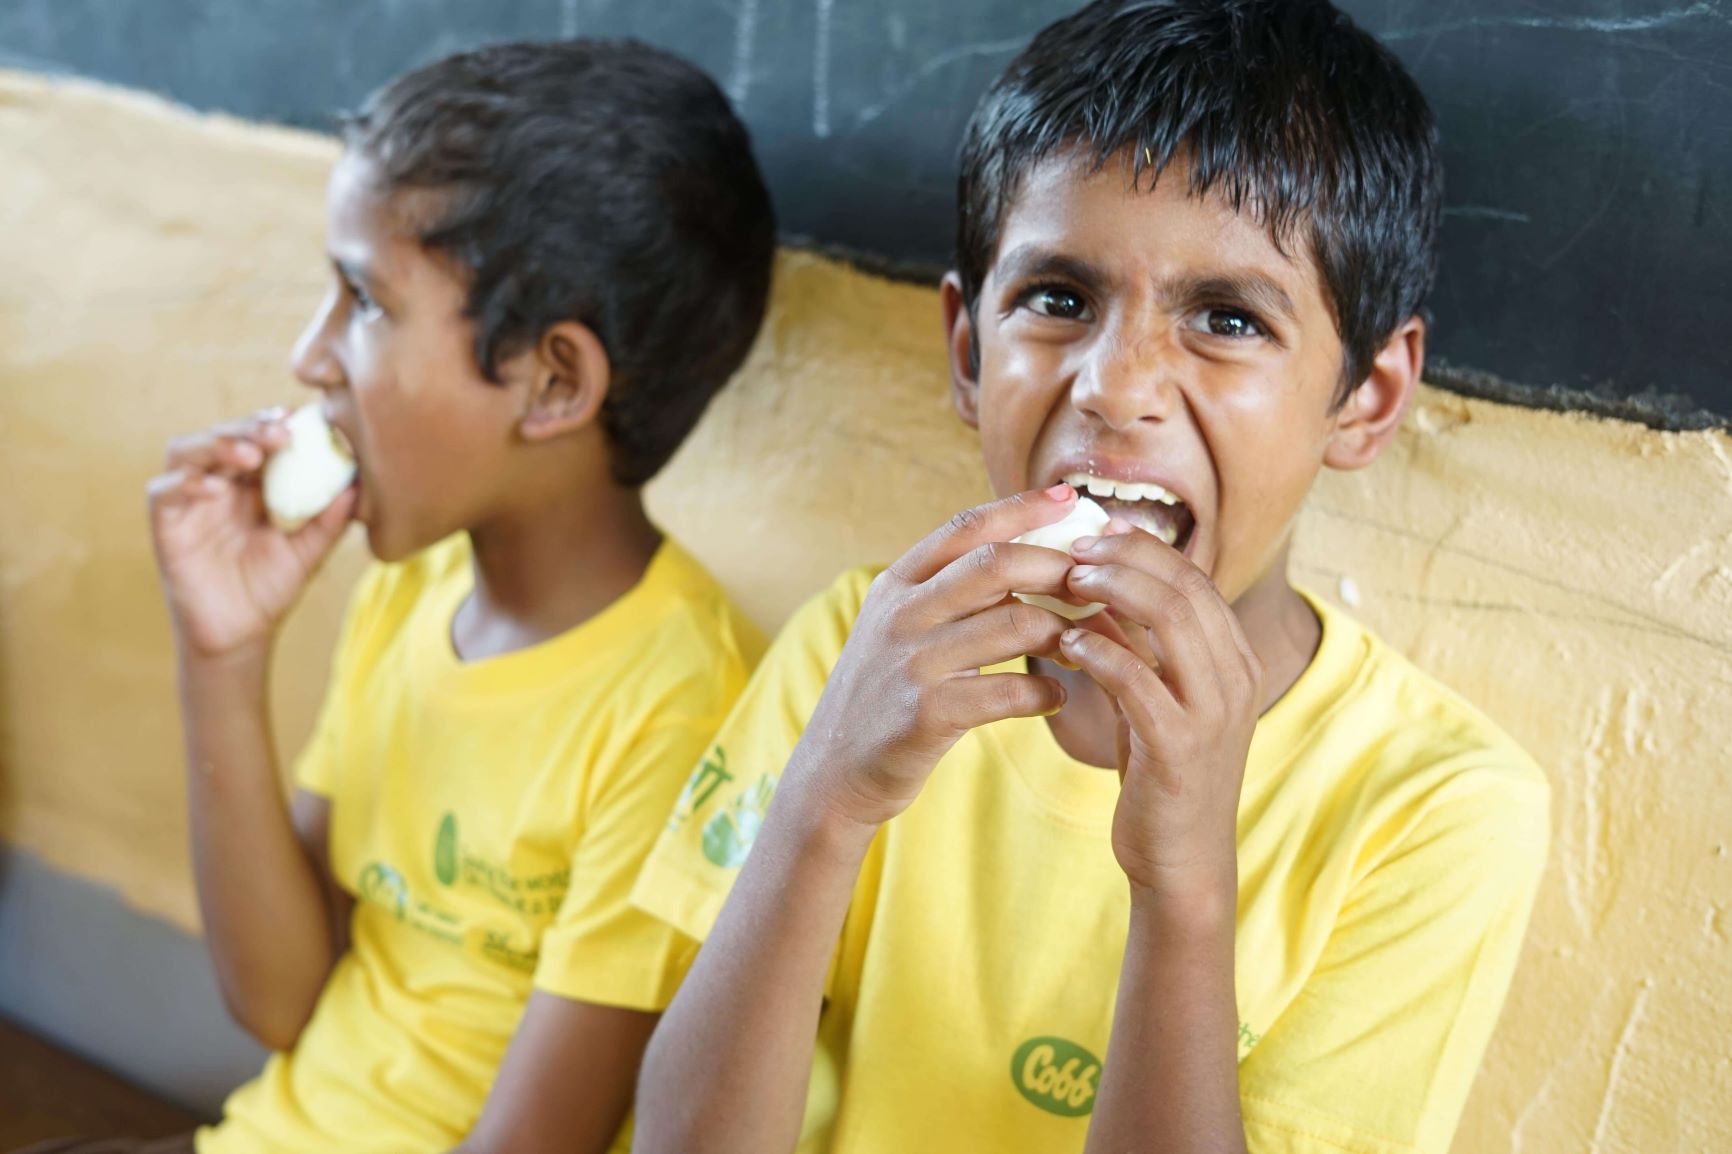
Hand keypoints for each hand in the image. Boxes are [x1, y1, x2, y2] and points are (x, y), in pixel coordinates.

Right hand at [148, 409, 355, 661]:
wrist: (240, 634)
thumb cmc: (272, 588)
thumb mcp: (309, 551)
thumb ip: (330, 519)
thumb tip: (358, 484)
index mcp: (251, 482)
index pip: (257, 438)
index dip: (273, 423)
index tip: (301, 420)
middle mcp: (218, 482)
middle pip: (223, 435)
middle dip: (250, 428)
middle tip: (281, 435)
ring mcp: (189, 500)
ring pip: (188, 451)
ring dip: (218, 445)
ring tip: (250, 456)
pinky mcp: (166, 523)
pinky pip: (164, 490)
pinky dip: (186, 482)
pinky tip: (214, 489)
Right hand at [797, 485, 1083, 827]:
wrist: (833, 771)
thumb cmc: (884, 695)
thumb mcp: (896, 628)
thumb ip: (944, 592)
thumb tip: (1022, 555)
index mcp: (896, 585)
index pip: (965, 528)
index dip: (1021, 507)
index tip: (1069, 499)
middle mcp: (901, 614)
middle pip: (996, 565)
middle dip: (1057, 567)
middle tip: (1095, 584)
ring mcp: (912, 662)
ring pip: (1014, 624)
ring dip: (1064, 633)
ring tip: (1086, 647)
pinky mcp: (926, 713)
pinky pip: (1009, 692)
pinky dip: (1046, 693)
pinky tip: (1056, 699)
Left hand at [1057, 524, 1263, 899]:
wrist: (1182, 860)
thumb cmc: (1161, 774)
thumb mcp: (1155, 698)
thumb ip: (1136, 645)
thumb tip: (1092, 584)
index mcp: (1236, 660)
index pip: (1194, 578)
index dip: (1143, 547)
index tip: (1094, 531)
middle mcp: (1236, 678)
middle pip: (1183, 587)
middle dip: (1124, 557)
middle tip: (1072, 548)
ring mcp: (1213, 712)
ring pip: (1168, 621)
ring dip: (1112, 591)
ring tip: (1069, 581)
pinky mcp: (1180, 747)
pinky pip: (1138, 680)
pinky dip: (1100, 651)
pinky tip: (1067, 643)